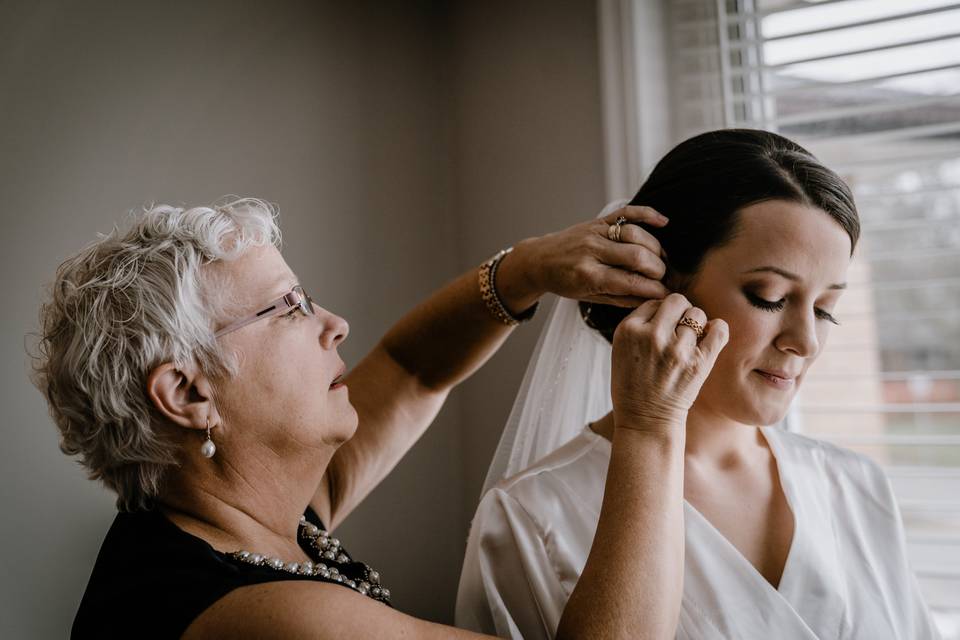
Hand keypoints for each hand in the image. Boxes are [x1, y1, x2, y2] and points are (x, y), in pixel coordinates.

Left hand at [504, 205, 671, 309]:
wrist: (539, 260)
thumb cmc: (564, 282)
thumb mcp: (588, 297)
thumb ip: (620, 298)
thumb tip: (651, 300)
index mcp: (588, 275)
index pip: (629, 281)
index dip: (653, 289)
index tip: (666, 294)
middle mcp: (591, 250)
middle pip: (636, 256)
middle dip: (657, 269)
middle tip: (665, 278)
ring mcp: (595, 232)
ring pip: (635, 234)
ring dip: (655, 248)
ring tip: (661, 260)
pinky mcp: (597, 220)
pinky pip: (626, 213)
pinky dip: (647, 214)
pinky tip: (663, 222)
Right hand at [611, 293, 727, 432]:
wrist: (645, 420)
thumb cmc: (632, 385)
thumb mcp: (620, 350)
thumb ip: (639, 325)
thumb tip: (667, 305)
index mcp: (628, 330)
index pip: (654, 303)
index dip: (660, 314)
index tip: (661, 330)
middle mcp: (652, 336)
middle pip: (677, 302)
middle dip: (680, 313)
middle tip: (679, 331)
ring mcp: (677, 349)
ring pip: (697, 314)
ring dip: (697, 324)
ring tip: (691, 340)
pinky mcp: (699, 363)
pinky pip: (719, 329)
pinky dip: (718, 329)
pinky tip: (711, 336)